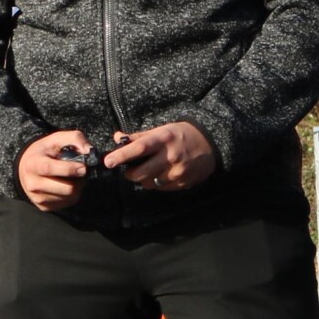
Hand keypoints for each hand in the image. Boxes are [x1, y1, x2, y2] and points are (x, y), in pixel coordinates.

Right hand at [17, 130, 96, 210]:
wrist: (26, 167)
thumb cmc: (44, 151)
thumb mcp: (56, 139)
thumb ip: (74, 138)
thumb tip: (89, 150)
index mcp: (33, 164)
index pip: (51, 169)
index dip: (70, 169)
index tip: (83, 168)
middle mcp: (33, 184)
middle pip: (66, 189)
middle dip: (79, 181)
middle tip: (80, 172)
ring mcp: (38, 197)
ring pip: (69, 197)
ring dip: (77, 188)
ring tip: (73, 178)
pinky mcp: (43, 206)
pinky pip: (67, 203)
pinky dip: (72, 195)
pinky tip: (67, 185)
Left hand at [102, 121, 217, 192]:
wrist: (211, 143)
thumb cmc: (181, 135)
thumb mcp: (162, 130)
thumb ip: (139, 136)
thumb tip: (117, 138)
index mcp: (164, 139)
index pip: (139, 148)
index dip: (122, 156)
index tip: (108, 162)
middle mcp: (171, 157)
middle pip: (141, 173)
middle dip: (130, 173)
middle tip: (128, 169)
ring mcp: (177, 172)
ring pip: (149, 184)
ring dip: (143, 179)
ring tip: (148, 170)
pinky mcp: (183, 183)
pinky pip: (161, 189)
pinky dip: (156, 183)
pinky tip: (161, 174)